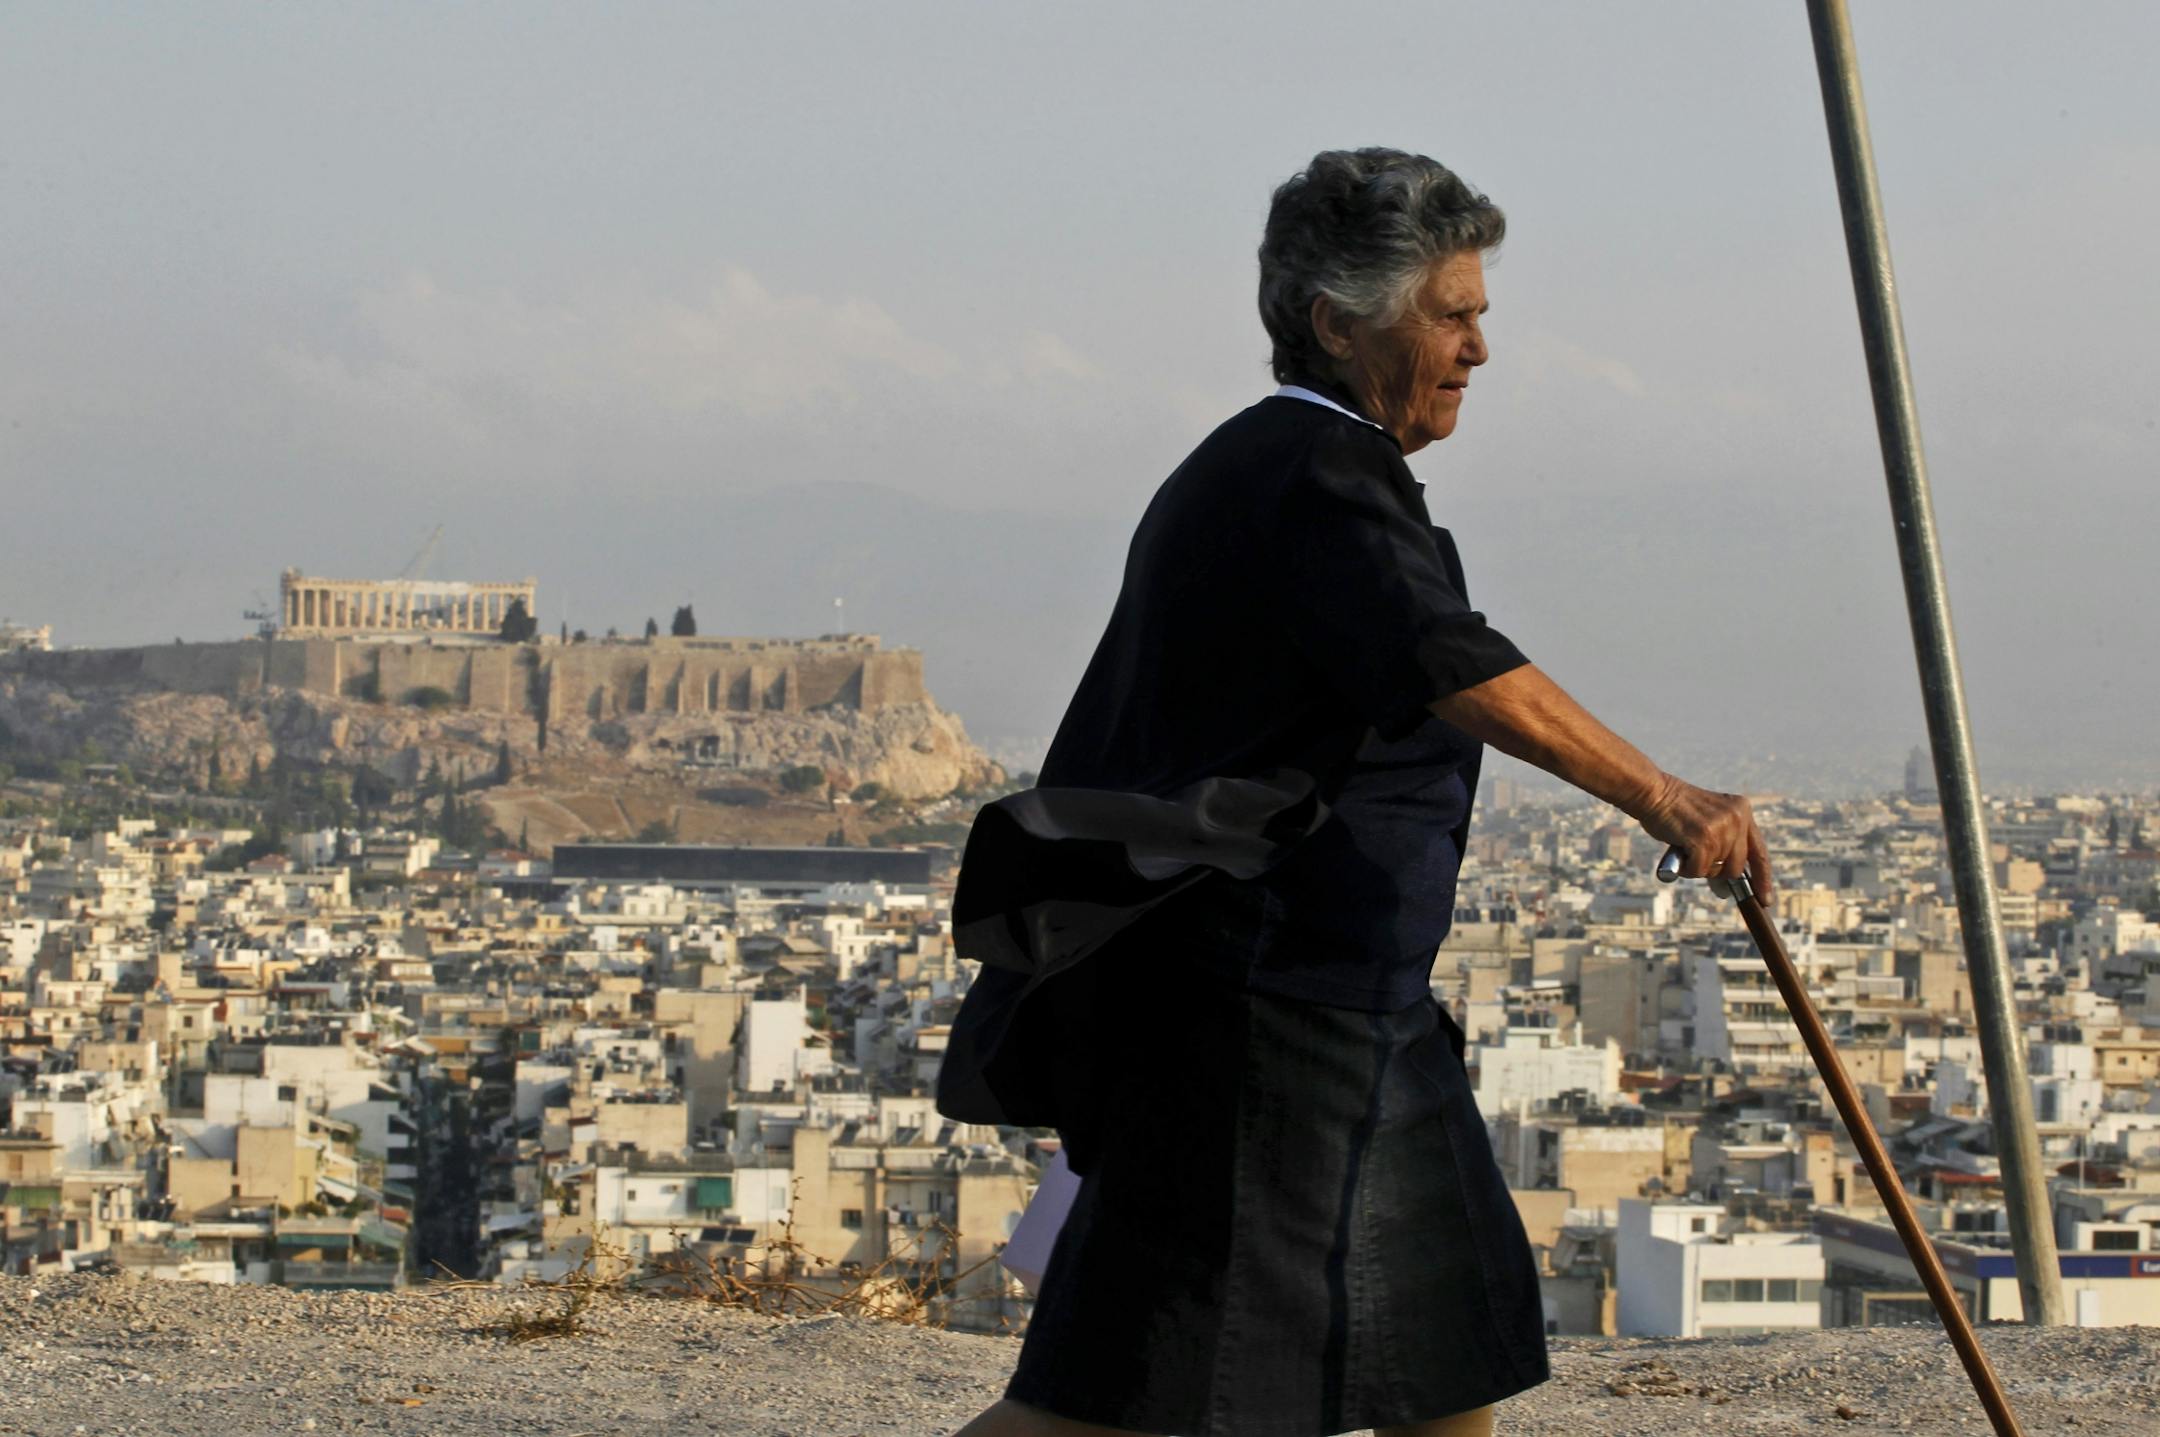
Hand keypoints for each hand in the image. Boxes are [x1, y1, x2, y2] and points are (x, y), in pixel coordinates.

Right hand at [1637, 772, 1772, 902]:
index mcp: (1742, 811)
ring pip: (1716, 870)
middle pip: (1736, 868)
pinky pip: (1699, 870)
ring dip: (1697, 866)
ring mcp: (1722, 828)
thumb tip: (1725, 891)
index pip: (1759, 852)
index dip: (1763, 879)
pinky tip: (1678, 849)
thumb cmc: (1675, 811)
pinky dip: (1686, 868)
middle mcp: (1737, 818)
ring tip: (1684, 846)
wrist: (1653, 792)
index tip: (1766, 900)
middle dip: (1717, 872)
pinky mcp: (1704, 839)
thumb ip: (1722, 849)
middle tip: (1697, 863)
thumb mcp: (1708, 824)